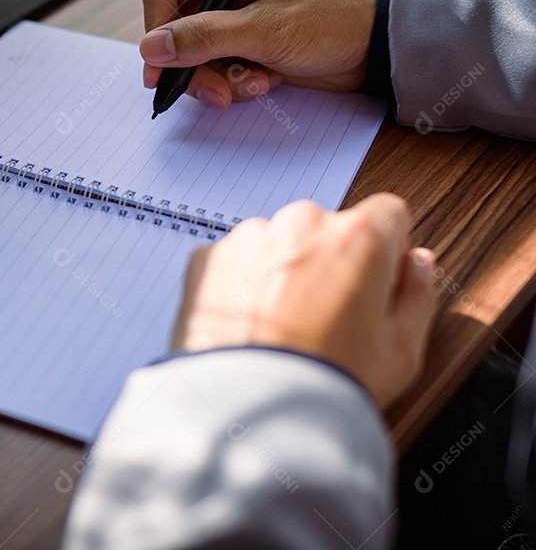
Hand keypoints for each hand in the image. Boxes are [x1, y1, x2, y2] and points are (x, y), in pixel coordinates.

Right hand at [140, 0, 376, 109]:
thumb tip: (151, 49)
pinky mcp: (238, 45)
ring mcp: (229, 19)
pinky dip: (232, 84)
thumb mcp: (266, 30)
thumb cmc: (332, 21)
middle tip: (217, 93)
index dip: (156, 32)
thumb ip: (205, 37)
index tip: (159, 71)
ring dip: (218, 80)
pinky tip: (263, 81)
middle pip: (173, 32)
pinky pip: (212, 71)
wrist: (373, 48)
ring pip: (190, 58)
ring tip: (255, 84)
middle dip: (193, 68)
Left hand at [171, 194, 437, 407]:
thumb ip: (417, 295)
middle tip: (324, 318)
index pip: (388, 214)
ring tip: (279, 328)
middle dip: (329, 262)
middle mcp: (302, 224)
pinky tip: (247, 327)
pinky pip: (233, 262)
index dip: (386, 250)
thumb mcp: (401, 351)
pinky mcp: (206, 258)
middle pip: (327, 230)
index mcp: (359, 237)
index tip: (376, 281)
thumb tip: (418, 263)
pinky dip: (239, 286)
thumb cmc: (327, 385)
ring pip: (277, 244)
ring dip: (281, 272)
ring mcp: (250, 238)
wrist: (248, 410)